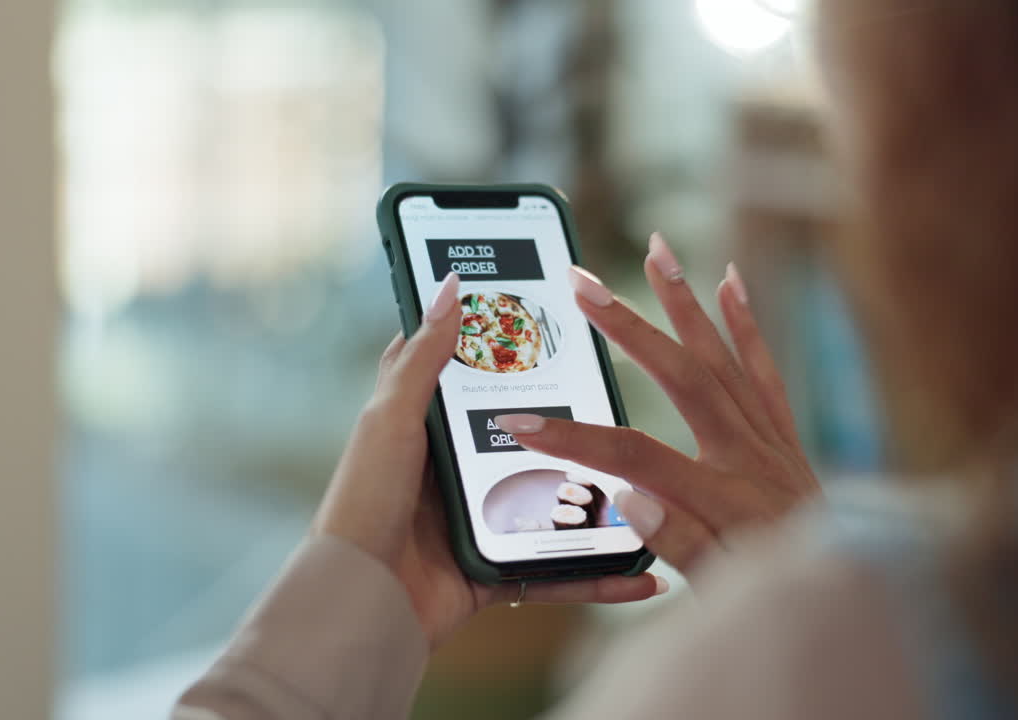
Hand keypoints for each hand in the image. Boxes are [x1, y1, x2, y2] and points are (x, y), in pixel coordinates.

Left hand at [312, 272, 667, 649]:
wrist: (361, 602)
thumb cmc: (364, 501)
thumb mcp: (392, 418)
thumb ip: (424, 357)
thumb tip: (451, 285)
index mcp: (431, 427)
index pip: (474, 373)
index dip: (508, 343)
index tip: (553, 314)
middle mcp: (460, 469)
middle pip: (532, 438)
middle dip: (579, 425)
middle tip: (632, 396)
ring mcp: (484, 519)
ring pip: (559, 504)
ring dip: (605, 502)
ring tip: (656, 483)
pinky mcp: (499, 568)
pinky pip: (560, 572)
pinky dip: (600, 577)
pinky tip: (642, 575)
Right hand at [495, 233, 819, 574]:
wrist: (854, 593)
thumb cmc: (778, 593)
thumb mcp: (724, 589)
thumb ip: (681, 545)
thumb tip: (628, 498)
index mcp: (724, 499)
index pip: (636, 460)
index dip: (577, 439)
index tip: (523, 423)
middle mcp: (749, 456)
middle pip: (682, 378)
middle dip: (628, 327)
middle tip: (584, 282)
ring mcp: (769, 440)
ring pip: (723, 357)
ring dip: (685, 301)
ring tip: (657, 249)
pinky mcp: (783, 436)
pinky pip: (764, 370)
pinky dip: (747, 323)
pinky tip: (730, 281)